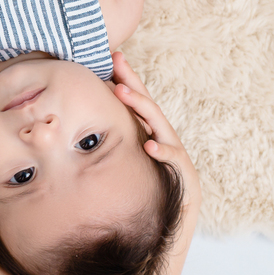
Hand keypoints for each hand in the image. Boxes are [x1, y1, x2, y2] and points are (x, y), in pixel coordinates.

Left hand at [110, 52, 200, 212]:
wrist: (179, 216)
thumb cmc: (155, 185)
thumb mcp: (136, 160)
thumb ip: (124, 141)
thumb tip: (91, 127)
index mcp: (152, 132)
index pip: (138, 101)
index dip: (126, 80)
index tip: (112, 57)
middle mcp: (164, 136)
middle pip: (147, 104)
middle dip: (132, 82)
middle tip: (115, 61)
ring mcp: (174, 151)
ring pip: (158, 124)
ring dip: (141, 106)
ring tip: (122, 92)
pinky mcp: (182, 171)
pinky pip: (172, 159)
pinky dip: (162, 151)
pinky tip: (150, 146)